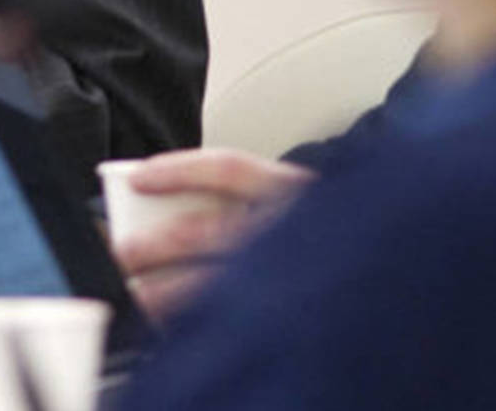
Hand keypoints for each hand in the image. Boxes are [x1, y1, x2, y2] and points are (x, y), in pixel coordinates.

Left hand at [112, 147, 311, 322]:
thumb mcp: (286, 199)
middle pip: (209, 232)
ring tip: (140, 293)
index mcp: (291, 191)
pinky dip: (199, 325)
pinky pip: (236, 324)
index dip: (178, 171)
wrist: (369, 278)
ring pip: (219, 286)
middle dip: (159, 243)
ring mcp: (295, 275)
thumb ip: (237, 197)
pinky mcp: (294, 319)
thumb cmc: (314, 232)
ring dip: (170, 292)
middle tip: (126, 250)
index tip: (138, 180)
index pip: (228, 169)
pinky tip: (176, 325)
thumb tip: (158, 200)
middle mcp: (293, 230)